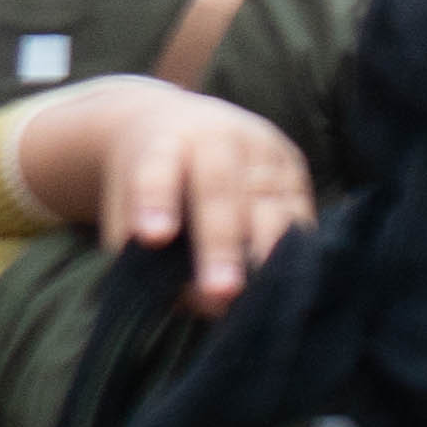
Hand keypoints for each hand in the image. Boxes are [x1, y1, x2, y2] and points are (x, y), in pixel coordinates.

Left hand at [11, 76, 316, 312]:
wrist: (183, 124)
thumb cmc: (149, 185)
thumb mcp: (128, 207)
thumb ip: (146, 253)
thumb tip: (201, 303)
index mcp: (162, 143)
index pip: (157, 170)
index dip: (156, 201)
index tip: (153, 237)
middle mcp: (216, 138)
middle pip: (219, 189)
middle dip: (221, 243)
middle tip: (220, 291)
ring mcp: (262, 148)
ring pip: (268, 201)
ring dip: (266, 251)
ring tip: (259, 293)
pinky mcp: (294, 165)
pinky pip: (298, 212)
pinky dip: (291, 249)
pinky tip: (284, 280)